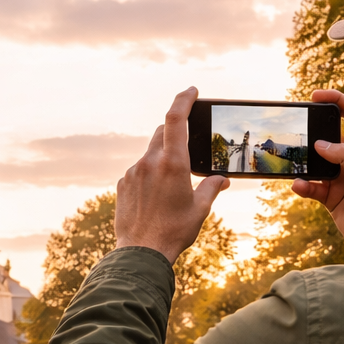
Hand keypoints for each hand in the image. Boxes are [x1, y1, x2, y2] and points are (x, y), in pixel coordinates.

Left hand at [116, 87, 228, 264]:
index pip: (175, 118)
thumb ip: (211, 188)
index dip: (183, 99)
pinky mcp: (122, 184)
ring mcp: (132, 172)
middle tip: (186, 146)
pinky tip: (155, 198)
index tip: (192, 91)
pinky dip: (148, 175)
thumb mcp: (200, 209)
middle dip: (174, 133)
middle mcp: (149, 162)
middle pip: (161, 133)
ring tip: (171, 186)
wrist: (141, 252)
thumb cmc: (174, 231)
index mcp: (173, 164)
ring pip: (149, 154)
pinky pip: (138, 171)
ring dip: (161, 159)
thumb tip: (221, 180)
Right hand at [294, 90, 343, 259]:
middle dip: (313, 133)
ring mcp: (341, 177)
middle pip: (330, 136)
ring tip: (293, 162)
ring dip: (304, 162)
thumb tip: (320, 145)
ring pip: (316, 162)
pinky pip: (312, 186)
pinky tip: (299, 186)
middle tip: (297, 130)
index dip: (337, 100)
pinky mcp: (331, 196)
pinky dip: (303, 185)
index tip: (316, 95)